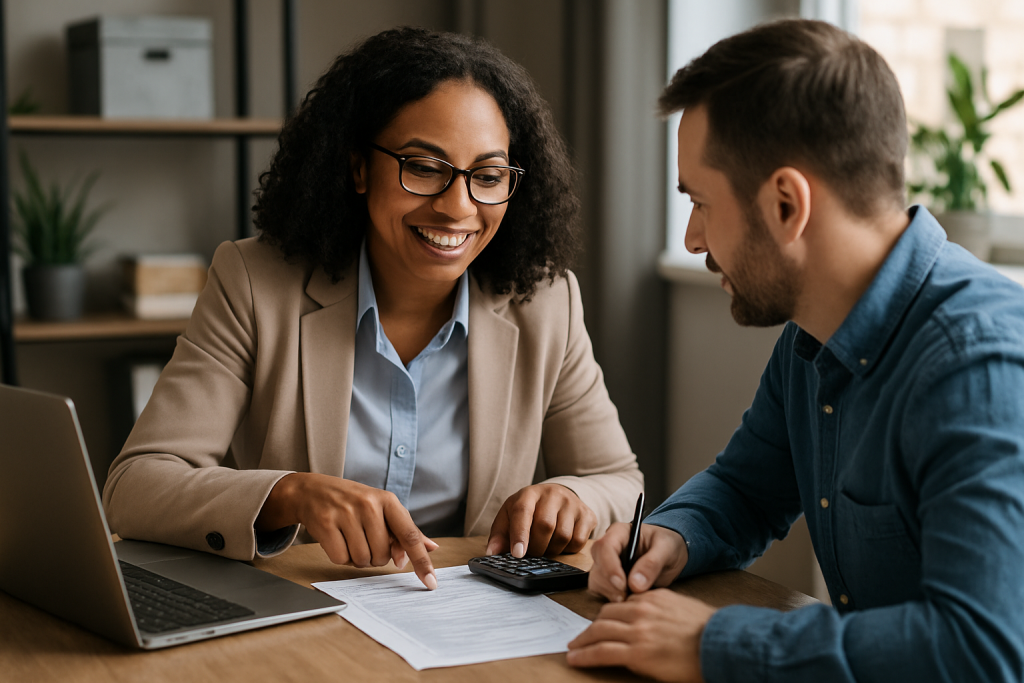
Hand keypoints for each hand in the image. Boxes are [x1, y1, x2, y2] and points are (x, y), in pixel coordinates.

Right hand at [256, 473, 438, 588]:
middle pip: (383, 555)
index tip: (431, 582)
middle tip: (365, 539)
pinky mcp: (326, 523)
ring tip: (350, 538)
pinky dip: (340, 557)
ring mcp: (346, 513)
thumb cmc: (353, 502)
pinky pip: (340, 559)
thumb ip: (405, 531)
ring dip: (357, 558)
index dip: (422, 561)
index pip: (410, 535)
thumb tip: (431, 548)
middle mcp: (368, 504)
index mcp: (388, 500)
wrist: (313, 490)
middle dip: (375, 556)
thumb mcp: (381, 508)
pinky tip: (337, 540)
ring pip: (362, 559)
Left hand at [485, 483, 596, 557]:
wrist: (558, 496)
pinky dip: (567, 550)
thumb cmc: (530, 510)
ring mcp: (572, 503)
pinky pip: (578, 541)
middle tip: (531, 553)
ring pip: (563, 536)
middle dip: (536, 547)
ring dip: (551, 550)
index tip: (517, 554)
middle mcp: (552, 494)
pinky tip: (560, 545)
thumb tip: (492, 553)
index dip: (520, 535)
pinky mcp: (587, 514)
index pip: (523, 512)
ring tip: (545, 547)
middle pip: (545, 526)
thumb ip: (500, 534)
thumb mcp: (510, 516)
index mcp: (529, 494)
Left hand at [566, 589, 714, 681]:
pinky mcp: (636, 651)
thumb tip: (652, 620)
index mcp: (653, 597)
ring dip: (582, 641)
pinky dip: (585, 655)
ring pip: (598, 631)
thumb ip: (662, 610)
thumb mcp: (682, 609)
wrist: (720, 644)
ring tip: (574, 649)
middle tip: (583, 636)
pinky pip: (601, 651)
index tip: (603, 623)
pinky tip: (576, 658)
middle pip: (606, 615)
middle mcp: (641, 609)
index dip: (610, 615)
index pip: (623, 602)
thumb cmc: (709, 631)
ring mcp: (637, 630)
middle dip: (592, 626)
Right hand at [589, 522, 688, 601]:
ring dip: (609, 593)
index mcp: (620, 532)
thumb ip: (652, 564)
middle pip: (597, 565)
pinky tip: (626, 601)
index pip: (605, 546)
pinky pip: (600, 591)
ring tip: (629, 599)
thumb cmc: (668, 545)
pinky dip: (610, 598)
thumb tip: (635, 584)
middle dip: (609, 584)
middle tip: (627, 596)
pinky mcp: (607, 579)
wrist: (671, 554)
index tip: (622, 584)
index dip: (610, 566)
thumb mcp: (666, 549)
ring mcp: (605, 564)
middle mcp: (608, 547)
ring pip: (595, 580)